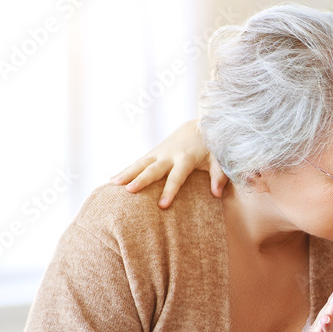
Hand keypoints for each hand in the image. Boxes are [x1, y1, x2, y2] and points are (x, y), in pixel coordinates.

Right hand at [110, 119, 228, 207]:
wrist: (199, 125)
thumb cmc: (211, 146)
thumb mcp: (219, 160)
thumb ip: (219, 176)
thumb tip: (217, 194)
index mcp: (186, 158)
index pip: (176, 177)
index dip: (169, 191)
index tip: (162, 206)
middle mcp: (169, 155)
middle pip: (153, 169)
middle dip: (141, 180)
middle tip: (129, 191)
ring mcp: (159, 152)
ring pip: (140, 164)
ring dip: (127, 173)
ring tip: (113, 184)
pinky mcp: (154, 152)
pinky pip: (138, 162)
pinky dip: (125, 170)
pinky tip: (113, 180)